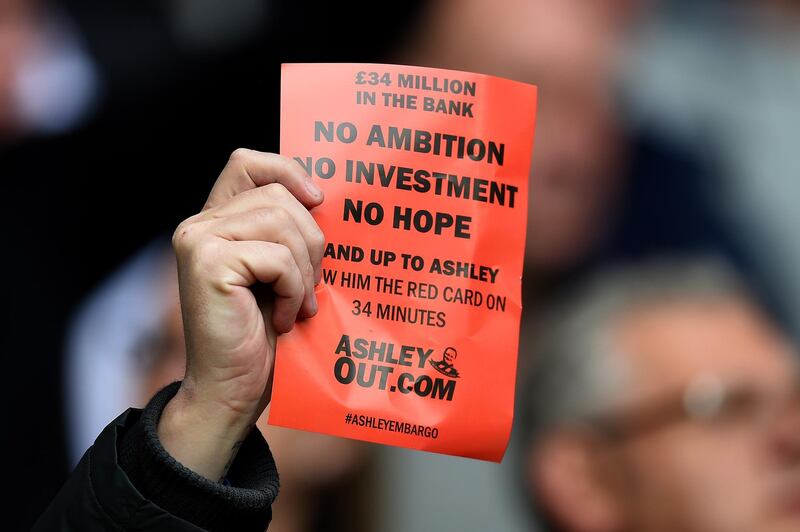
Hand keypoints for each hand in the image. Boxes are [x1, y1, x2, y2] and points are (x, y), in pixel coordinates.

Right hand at [158, 149, 324, 480]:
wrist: (232, 388)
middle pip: (280, 197)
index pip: (248, 162)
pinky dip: (294, 290)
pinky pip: (278, 258)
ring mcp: (199, 241)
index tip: (317, 201)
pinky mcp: (208, 263)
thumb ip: (286, 233)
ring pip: (283, 223)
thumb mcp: (279, 273)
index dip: (287, 171)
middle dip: (311, 242)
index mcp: (216, 221)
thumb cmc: (260, 334)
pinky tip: (283, 318)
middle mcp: (199, 224)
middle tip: (309, 287)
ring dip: (304, 270)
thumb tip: (324, 199)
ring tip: (296, 305)